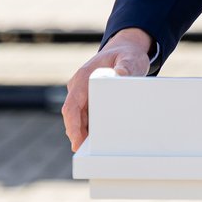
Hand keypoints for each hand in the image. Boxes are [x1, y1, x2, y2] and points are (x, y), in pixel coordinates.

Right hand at [62, 27, 152, 151]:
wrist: (125, 48)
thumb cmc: (127, 55)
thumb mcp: (130, 59)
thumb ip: (126, 67)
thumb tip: (120, 75)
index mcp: (84, 77)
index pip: (71, 106)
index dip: (72, 126)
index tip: (77, 142)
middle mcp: (78, 86)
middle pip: (72, 116)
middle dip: (77, 134)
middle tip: (89, 153)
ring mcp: (82, 92)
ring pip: (78, 118)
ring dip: (83, 133)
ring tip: (95, 150)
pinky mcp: (88, 98)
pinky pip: (85, 116)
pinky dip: (89, 128)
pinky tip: (99, 140)